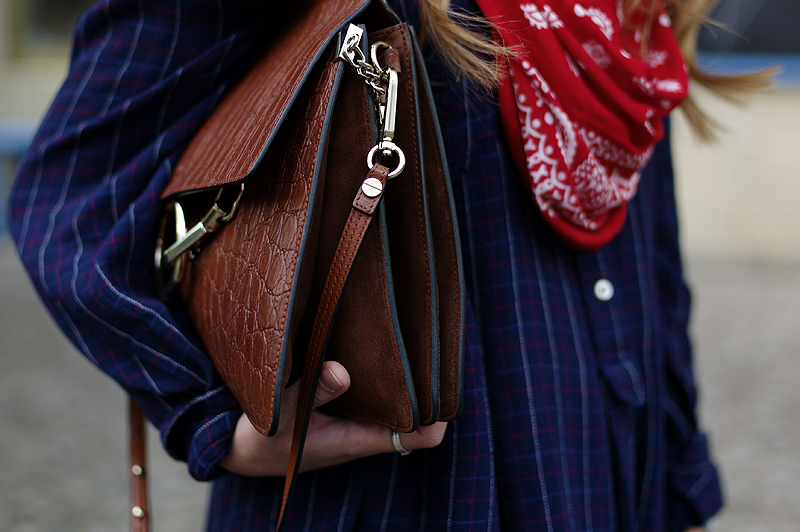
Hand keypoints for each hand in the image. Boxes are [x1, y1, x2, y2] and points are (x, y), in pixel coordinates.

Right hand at [220, 361, 446, 475]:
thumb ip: (311, 393)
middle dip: (424, 383)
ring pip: (394, 397)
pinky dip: (374, 368)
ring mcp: (352, 416)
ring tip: (406, 334)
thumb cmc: (260, 441)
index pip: (419, 436)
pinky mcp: (338, 403)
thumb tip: (341, 371)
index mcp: (359, 439)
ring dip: (400, 374)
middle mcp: (363, 428)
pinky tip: (370, 339)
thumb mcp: (282, 418)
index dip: (438, 416)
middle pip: (415, 411)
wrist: (236, 448)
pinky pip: (369, 387)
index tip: (444, 383)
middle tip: (427, 345)